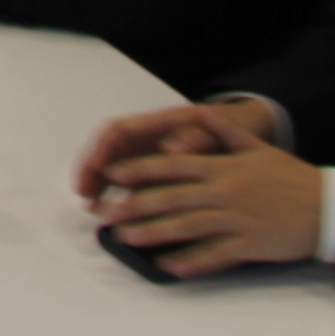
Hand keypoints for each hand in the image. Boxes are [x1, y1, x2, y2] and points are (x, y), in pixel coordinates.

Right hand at [71, 100, 274, 201]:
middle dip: (92, 171)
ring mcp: (153, 154)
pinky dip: (121, 195)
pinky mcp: (160, 172)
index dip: (101, 149)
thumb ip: (197, 138)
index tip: (94, 169)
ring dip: (101, 185)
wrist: (251, 132)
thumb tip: (172, 148)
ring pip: (116, 167)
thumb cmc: (234, 128)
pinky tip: (117, 213)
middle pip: (109, 150)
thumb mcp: (221, 130)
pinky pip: (132, 182)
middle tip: (83, 194)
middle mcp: (149, 137)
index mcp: (160, 123)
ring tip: (93, 208)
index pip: (118, 130)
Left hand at [88, 105, 322, 275]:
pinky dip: (190, 262)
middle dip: (136, 205)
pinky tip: (168, 267)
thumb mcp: (258, 147)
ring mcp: (236, 220)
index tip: (114, 176)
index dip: (141, 170)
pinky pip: (214, 255)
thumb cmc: (291, 177)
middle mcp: (225, 192)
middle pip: (172, 198)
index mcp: (224, 167)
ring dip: (154, 233)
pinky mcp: (249, 246)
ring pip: (187, 227)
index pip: (173, 166)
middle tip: (108, 212)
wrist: (327, 207)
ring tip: (127, 237)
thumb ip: (224, 131)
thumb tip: (200, 112)